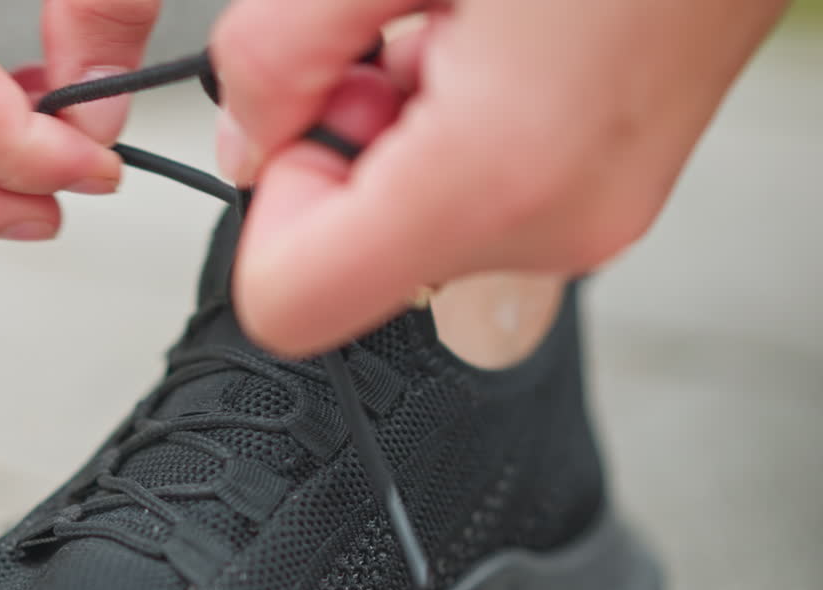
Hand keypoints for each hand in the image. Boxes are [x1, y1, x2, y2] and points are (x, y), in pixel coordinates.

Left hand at [211, 0, 787, 355]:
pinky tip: (493, 48)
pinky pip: (473, 205)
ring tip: (459, 30)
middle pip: (354, 270)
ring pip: (411, 234)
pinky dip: (449, 138)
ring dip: (398, 138)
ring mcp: (586, 223)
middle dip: (341, 154)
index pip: (289, 304)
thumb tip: (243, 139)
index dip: (269, 206)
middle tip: (397, 45)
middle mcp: (550, 229)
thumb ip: (277, 52)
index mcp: (492, 175)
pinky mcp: (602, 200)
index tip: (305, 115)